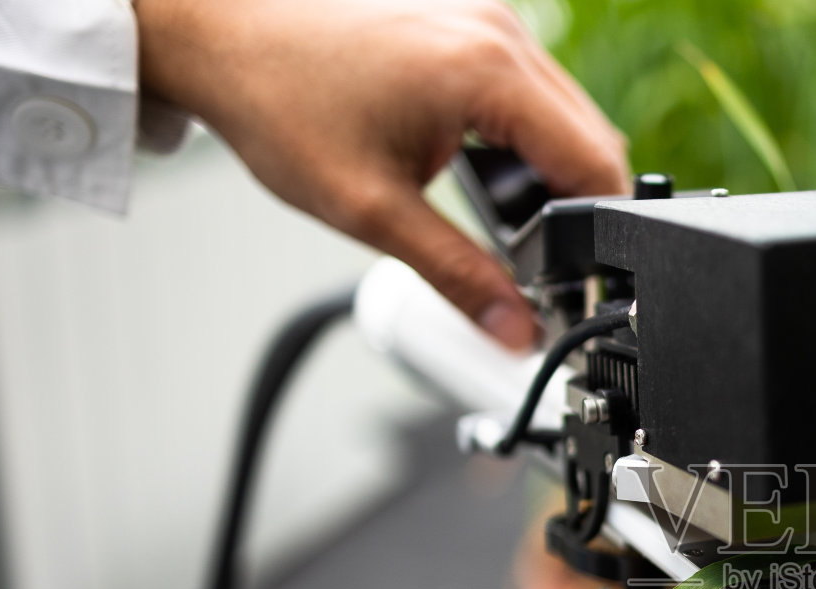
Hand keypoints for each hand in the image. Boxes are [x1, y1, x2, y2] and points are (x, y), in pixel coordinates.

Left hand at [135, 0, 629, 347]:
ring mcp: (488, 21)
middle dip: (576, 209)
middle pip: (592, 140)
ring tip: (502, 219)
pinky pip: (533, 93)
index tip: (576, 282)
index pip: (594, 164)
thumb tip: (514, 331)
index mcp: (486, 71)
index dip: (597, 236)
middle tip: (538, 265)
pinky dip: (524, 140)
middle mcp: (499, 34)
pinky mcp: (472, 23)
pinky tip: (482, 170)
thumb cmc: (277, 100)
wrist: (218, 32)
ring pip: (566, 117)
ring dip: (549, 174)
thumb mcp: (373, 212)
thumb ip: (458, 278)